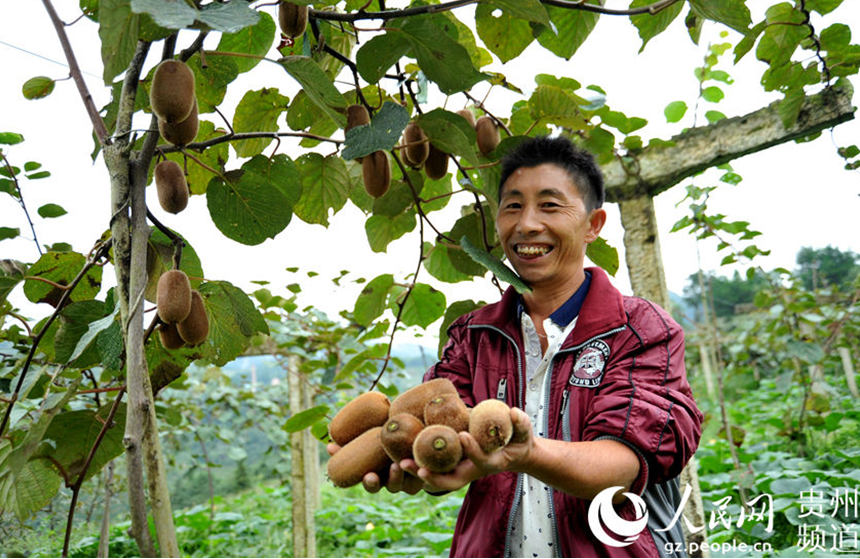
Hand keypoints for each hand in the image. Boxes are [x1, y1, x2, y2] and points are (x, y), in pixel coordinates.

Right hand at [326, 442, 424, 494]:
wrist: (415, 437)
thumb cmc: (386, 439)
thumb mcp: (370, 440)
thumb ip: (351, 445)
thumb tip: (328, 446)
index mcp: (380, 475)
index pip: (372, 484)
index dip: (369, 482)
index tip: (368, 475)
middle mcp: (392, 480)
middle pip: (387, 487)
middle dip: (383, 482)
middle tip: (378, 474)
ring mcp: (407, 480)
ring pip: (403, 484)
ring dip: (399, 475)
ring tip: (399, 463)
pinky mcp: (422, 479)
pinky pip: (421, 479)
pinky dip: (419, 474)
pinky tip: (418, 463)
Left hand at [411, 407, 534, 490]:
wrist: (513, 452)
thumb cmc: (518, 440)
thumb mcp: (524, 431)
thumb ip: (520, 422)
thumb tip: (513, 412)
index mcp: (492, 463)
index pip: (482, 460)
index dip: (473, 450)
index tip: (463, 435)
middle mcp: (474, 470)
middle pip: (453, 481)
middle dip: (436, 477)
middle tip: (419, 469)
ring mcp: (462, 470)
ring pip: (439, 479)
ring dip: (421, 473)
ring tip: (402, 464)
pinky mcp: (453, 465)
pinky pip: (434, 469)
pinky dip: (419, 466)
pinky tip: (401, 458)